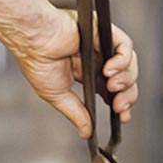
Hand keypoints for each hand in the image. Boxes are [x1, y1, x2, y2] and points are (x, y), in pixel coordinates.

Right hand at [13, 9, 138, 137]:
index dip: (121, 102)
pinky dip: (123, 60)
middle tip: (119, 106)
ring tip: (112, 86)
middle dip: (126, 94)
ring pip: (129, 63)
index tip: (122, 116)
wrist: (33, 40)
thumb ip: (75, 112)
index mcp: (85, 73)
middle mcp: (95, 58)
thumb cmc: (37, 60)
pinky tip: (110, 70)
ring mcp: (100, 44)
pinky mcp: (102, 31)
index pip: (111, 90)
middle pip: (125, 78)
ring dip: (126, 78)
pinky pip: (125, 45)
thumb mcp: (56, 95)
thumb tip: (86, 132)